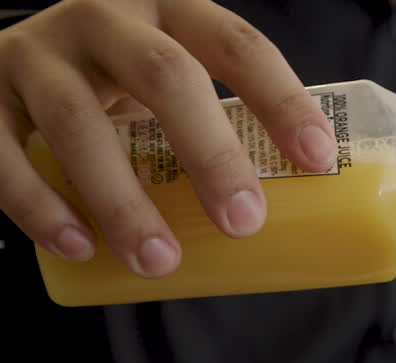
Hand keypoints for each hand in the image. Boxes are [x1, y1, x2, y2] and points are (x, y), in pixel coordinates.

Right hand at [0, 0, 336, 276]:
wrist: (11, 67)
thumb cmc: (118, 89)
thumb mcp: (171, 88)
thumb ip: (217, 127)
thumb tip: (295, 223)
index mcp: (169, 10)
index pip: (237, 44)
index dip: (281, 99)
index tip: (317, 159)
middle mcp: (102, 18)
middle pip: (164, 75)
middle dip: (210, 154)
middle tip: (243, 222)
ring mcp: (36, 52)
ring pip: (78, 121)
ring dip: (123, 199)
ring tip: (159, 258)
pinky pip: (1, 151)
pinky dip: (39, 206)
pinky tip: (79, 246)